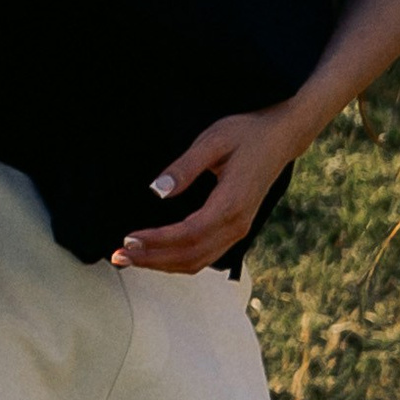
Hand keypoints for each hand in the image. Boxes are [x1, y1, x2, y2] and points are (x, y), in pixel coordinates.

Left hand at [113, 106, 299, 273]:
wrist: (280, 138)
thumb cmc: (246, 134)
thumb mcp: (213, 141)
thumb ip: (184, 167)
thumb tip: (157, 190)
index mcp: (231, 204)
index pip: (188, 234)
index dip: (156, 241)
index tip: (129, 239)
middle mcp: (237, 225)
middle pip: (190, 256)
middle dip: (152, 259)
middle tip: (119, 256)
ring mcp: (239, 230)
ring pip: (197, 261)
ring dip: (162, 264)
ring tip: (131, 259)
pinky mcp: (236, 229)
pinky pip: (205, 256)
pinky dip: (178, 260)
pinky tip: (157, 254)